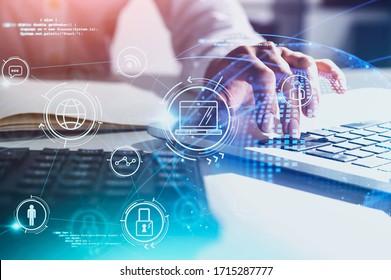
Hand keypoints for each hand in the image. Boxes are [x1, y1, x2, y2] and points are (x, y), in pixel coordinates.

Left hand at [205, 41, 346, 137]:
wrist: (230, 67)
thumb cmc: (223, 85)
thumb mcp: (213, 95)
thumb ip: (214, 109)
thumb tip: (217, 122)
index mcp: (245, 57)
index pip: (263, 76)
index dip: (267, 102)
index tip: (268, 128)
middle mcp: (267, 52)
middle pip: (286, 75)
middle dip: (290, 106)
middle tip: (291, 131)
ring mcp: (284, 54)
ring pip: (306, 66)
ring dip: (311, 92)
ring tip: (311, 115)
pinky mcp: (296, 60)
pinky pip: (320, 63)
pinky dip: (332, 76)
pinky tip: (340, 91)